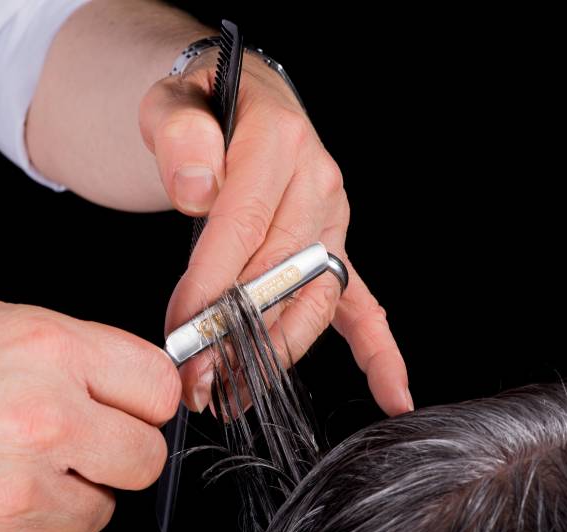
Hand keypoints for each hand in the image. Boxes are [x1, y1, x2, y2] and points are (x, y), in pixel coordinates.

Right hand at [0, 289, 180, 531]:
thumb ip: (62, 346)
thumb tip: (111, 374)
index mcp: (47, 348)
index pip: (159, 385)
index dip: (146, 394)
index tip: (130, 398)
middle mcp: (40, 420)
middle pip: (146, 458)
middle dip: (122, 448)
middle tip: (84, 435)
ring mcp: (13, 492)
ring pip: (99, 512)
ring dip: (74, 492)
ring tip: (17, 462)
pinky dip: (34, 523)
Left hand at [139, 51, 410, 415]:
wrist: (243, 103)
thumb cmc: (205, 108)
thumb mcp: (174, 105)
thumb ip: (180, 139)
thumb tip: (197, 190)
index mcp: (279, 143)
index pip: (243, 225)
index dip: (211, 285)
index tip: (181, 330)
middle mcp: (317, 183)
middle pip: (280, 272)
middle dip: (236, 333)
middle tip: (197, 379)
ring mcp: (332, 219)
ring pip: (314, 298)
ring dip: (278, 351)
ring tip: (237, 394)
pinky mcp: (334, 245)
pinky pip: (363, 302)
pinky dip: (378, 349)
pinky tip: (392, 392)